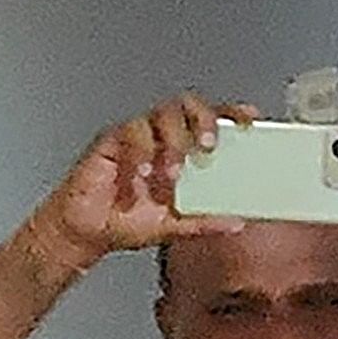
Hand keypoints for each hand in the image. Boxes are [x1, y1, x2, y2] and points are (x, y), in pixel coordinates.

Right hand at [16, 93, 252, 284]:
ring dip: (170, 144)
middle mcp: (162, 137)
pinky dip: (138, 155)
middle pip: (188, 106)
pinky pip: (129, 133)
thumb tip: (236, 222)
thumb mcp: (173, 226)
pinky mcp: (112, 140)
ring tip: (169, 176)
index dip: (232, 113)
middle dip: (202, 121)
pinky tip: (139, 178)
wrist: (87, 232)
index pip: (211, 120)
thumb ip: (204, 221)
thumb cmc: (126, 221)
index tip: (251, 121)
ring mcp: (137, 135)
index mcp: (183, 151)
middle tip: (207, 148)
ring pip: (160, 116)